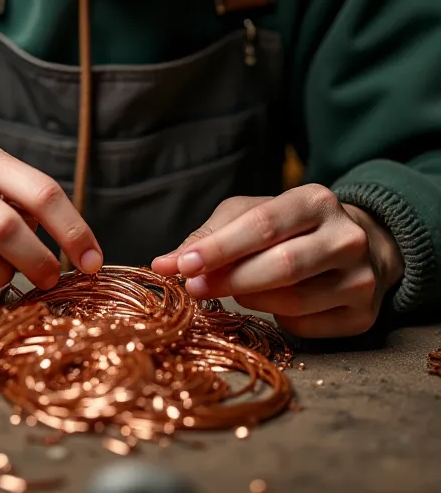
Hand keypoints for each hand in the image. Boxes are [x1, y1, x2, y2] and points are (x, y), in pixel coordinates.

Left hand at [151, 185, 403, 337]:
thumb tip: (163, 263)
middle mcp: (347, 237)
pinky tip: (273, 305)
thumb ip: (210, 236)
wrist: (362, 247)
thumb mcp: (252, 215)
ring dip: (251, 300)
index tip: (182, 265)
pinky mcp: (364, 316)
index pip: (264, 225)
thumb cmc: (291, 228)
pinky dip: (279, 320)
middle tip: (193, 288)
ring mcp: (361, 278)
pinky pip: (307, 327)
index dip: (221, 248)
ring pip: (294, 301)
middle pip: (282, 265)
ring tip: (234, 292)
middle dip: (229, 279)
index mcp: (316, 200)